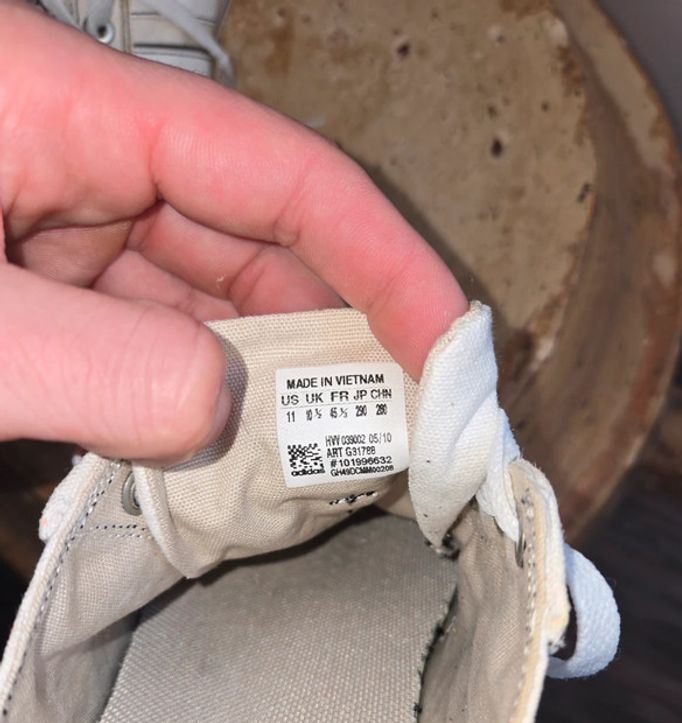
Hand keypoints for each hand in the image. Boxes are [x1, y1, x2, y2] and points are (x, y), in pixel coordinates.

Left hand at [0, 2, 466, 461]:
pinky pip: (144, 340)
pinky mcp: (40, 292)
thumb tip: (219, 408)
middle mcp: (80, 161)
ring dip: (262, 386)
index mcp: (66, 110)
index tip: (448, 349)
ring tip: (317, 461)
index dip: (387, 262)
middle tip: (392, 430)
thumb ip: (96, 366)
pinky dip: (189, 400)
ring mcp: (58, 230)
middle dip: (332, 342)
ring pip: (204, 304)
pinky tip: (227, 453)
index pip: (281, 172)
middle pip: (257, 243)